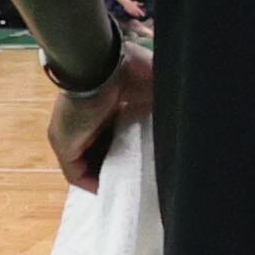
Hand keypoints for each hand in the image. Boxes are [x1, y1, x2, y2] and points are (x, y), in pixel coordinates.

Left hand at [47, 40, 153, 192]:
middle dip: (121, 161)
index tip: (149, 158)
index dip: (131, 146)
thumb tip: (191, 118)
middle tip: (143, 175)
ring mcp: (70, 131)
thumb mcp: (156, 86)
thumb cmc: (130, 69)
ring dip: (108, 174)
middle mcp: (86, 117)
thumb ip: (165, 103)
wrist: (103, 65)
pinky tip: (114, 190)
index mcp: (105, 101)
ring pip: (89, 161)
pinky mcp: (63, 144)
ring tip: (132, 184)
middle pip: (102, 147)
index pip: (116, 130)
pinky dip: (94, 183)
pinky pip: (76, 173)